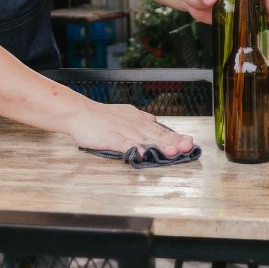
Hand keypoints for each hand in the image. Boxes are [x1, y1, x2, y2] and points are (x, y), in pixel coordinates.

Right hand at [68, 103, 194, 156]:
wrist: (80, 112)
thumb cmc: (100, 115)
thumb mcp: (124, 113)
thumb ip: (140, 118)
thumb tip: (154, 120)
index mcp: (138, 120)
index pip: (160, 130)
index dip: (175, 137)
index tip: (188, 142)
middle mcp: (134, 125)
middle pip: (157, 134)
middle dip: (173, 142)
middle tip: (187, 147)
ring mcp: (123, 131)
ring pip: (145, 139)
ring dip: (159, 146)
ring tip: (172, 152)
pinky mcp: (111, 137)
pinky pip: (125, 144)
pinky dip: (135, 149)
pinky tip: (143, 155)